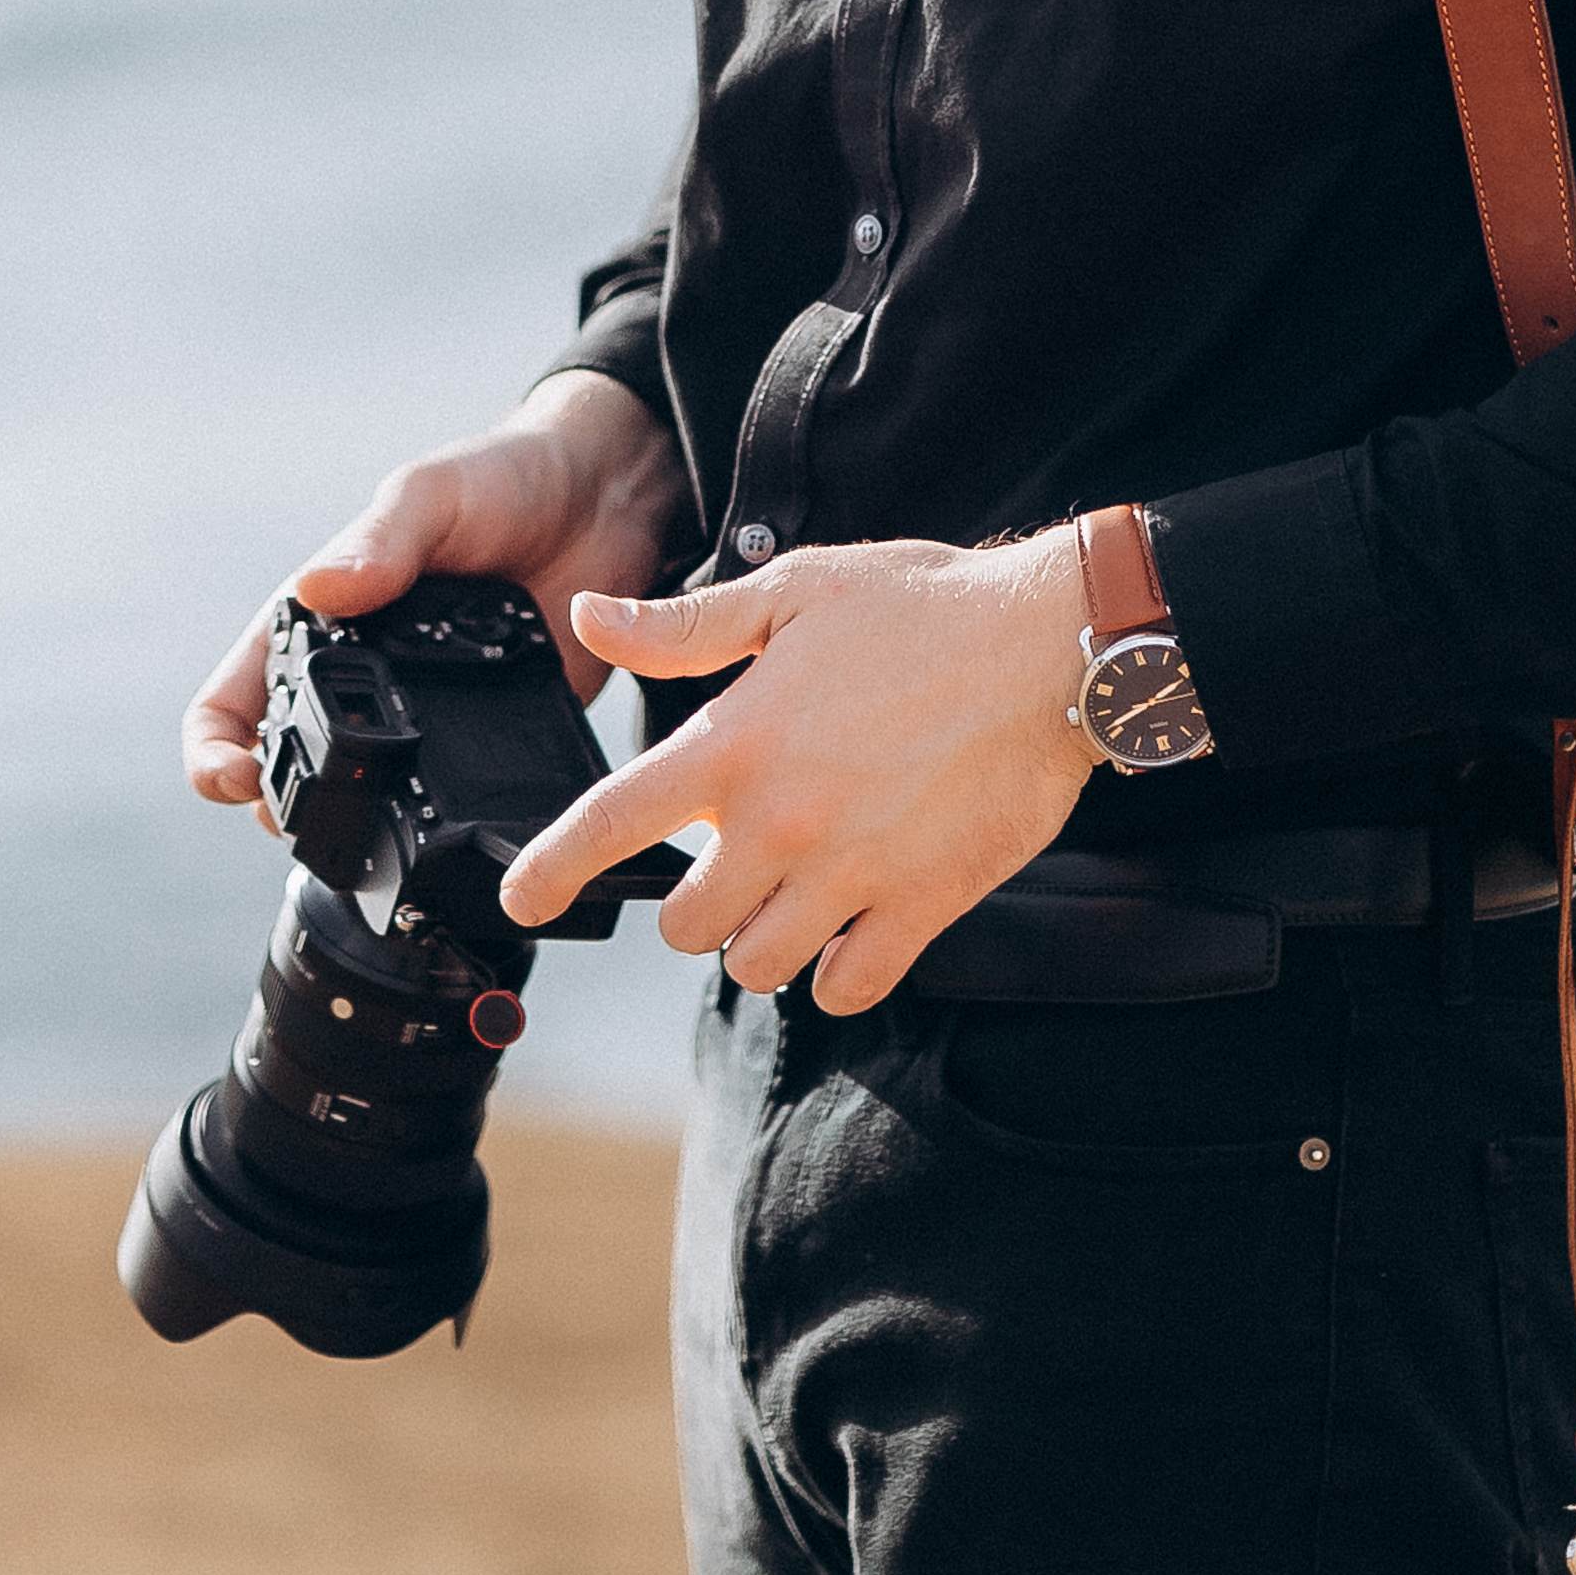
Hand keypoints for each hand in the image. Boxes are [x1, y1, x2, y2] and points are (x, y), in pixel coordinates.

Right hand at [179, 376, 688, 817]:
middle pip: (287, 772)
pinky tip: (460, 825)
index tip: (236, 778)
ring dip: (355, 827)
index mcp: (318, 623)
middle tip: (309, 817)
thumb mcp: (429, 496)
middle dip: (280, 807)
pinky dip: (446, 819)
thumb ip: (381, 542)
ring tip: (376, 832)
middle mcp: (358, 681)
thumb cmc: (499, 480)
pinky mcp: (493, 738)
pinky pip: (457, 796)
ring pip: (362, 801)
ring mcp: (424, 717)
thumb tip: (317, 589)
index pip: (232, 704)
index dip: (214, 752)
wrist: (605, 497)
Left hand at [499, 529, 1096, 1009]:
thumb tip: (591, 621)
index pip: (612, 823)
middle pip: (686, 924)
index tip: (522, 900)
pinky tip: (853, 927)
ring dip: (763, 938)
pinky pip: (849, 985)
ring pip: (758, 964)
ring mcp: (851, 872)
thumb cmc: (926, 606)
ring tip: (796, 891)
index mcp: (735, 740)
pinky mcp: (922, 905)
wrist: (1053, 645)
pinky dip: (839, 970)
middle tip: (737, 861)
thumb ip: (686, 627)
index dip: (551, 869)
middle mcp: (781, 820)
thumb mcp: (795, 589)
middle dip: (697, 902)